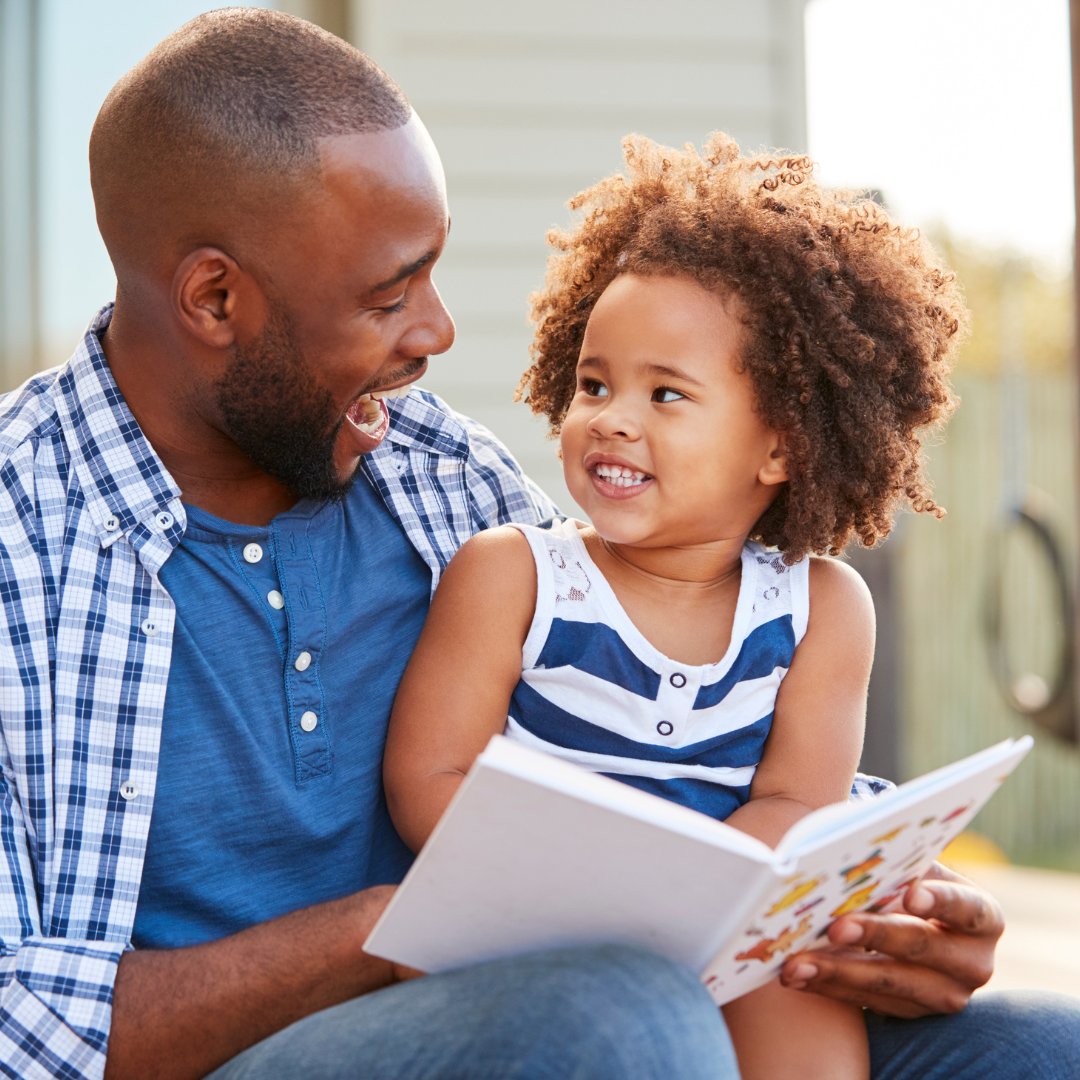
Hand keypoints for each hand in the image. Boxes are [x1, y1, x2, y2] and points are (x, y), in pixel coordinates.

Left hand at [779, 862, 1003, 1016]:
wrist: (914, 925)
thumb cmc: (910, 882)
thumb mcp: (916, 869)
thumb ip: (900, 864)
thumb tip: (858, 851)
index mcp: (982, 915)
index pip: (966, 907)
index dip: (940, 901)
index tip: (910, 894)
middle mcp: (973, 962)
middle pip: (921, 947)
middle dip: (875, 935)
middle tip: (835, 927)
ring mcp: (945, 995)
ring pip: (889, 984)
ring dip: (838, 971)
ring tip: (797, 963)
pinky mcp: (913, 1015)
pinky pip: (867, 1003)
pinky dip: (827, 987)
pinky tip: (795, 975)